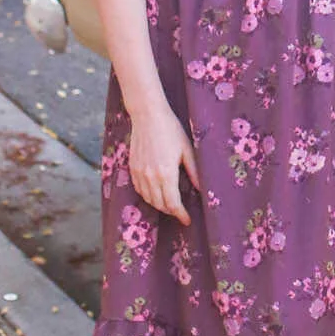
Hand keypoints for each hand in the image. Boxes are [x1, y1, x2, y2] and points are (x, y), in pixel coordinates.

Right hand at [128, 100, 199, 224]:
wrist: (148, 116)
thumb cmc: (171, 130)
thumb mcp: (187, 150)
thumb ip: (194, 172)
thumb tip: (202, 189)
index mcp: (166, 173)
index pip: (173, 204)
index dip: (181, 215)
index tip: (187, 220)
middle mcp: (151, 177)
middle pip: (160, 205)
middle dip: (172, 212)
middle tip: (181, 212)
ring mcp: (139, 173)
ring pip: (149, 199)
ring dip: (160, 205)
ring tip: (170, 205)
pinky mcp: (132, 168)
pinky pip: (139, 190)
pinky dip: (148, 196)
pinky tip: (155, 194)